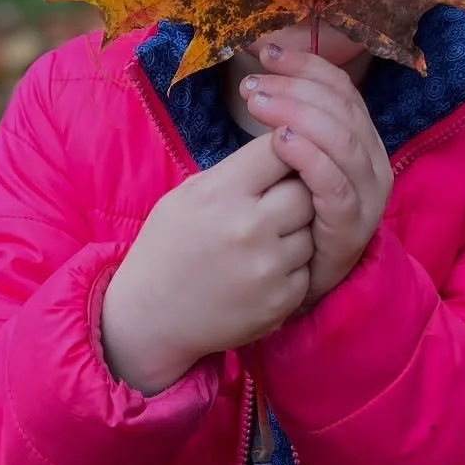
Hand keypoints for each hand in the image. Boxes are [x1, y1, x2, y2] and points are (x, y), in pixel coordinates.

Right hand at [101, 133, 313, 394]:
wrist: (150, 317)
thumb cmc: (167, 249)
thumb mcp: (186, 196)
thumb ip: (234, 173)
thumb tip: (284, 147)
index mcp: (221, 192)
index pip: (280, 150)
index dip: (286, 150)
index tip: (281, 159)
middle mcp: (248, 226)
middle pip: (308, 190)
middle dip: (296, 194)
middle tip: (274, 206)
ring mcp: (268, 266)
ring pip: (313, 231)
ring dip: (297, 233)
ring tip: (263, 243)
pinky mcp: (281, 299)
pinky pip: (308, 269)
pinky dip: (292, 270)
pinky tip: (261, 273)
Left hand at [239, 45, 392, 305]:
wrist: (278, 284)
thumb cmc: (276, 216)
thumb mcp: (282, 160)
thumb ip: (285, 117)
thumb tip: (264, 59)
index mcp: (357, 139)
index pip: (339, 87)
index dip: (304, 64)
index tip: (264, 51)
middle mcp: (371, 163)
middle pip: (341, 108)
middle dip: (295, 87)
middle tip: (252, 85)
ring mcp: (365, 197)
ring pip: (341, 140)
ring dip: (298, 113)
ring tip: (258, 103)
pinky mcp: (351, 228)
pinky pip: (335, 184)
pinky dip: (310, 158)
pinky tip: (281, 143)